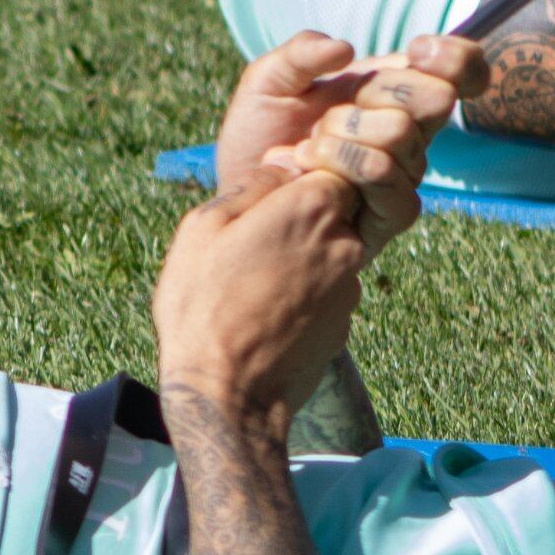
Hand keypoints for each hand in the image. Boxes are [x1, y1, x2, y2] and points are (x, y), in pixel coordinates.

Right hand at [157, 39, 482, 423]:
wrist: (228, 395)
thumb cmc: (204, 306)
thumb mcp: (205, 227)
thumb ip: (254, 186)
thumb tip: (285, 165)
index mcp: (312, 206)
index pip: (335, 159)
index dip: (304, 164)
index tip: (276, 178)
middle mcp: (345, 240)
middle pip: (340, 202)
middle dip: (306, 207)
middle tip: (261, 229)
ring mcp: (351, 283)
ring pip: (335, 245)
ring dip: (304, 250)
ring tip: (254, 275)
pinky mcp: (346, 319)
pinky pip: (331, 284)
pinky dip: (307, 286)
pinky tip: (267, 304)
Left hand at [265, 36, 480, 258]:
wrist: (240, 191)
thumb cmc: (260, 134)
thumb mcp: (268, 80)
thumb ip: (301, 53)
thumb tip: (345, 49)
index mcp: (395, 91)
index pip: (462, 70)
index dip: (455, 58)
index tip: (416, 50)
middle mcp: (410, 131)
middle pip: (437, 97)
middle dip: (380, 92)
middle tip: (331, 110)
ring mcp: (404, 173)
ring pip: (402, 134)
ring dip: (344, 132)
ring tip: (307, 144)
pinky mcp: (391, 213)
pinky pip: (388, 179)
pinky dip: (343, 164)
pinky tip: (308, 167)